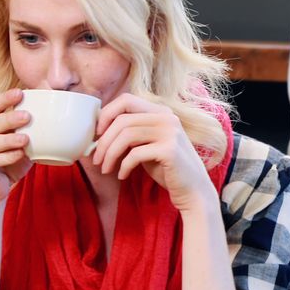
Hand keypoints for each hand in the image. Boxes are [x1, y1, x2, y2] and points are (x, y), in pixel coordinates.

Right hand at [0, 88, 32, 205]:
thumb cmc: (8, 161)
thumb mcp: (17, 143)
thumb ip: (25, 130)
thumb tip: (51, 118)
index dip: (5, 99)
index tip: (20, 93)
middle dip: (10, 119)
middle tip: (27, 117)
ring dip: (9, 140)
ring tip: (26, 139)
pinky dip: (6, 157)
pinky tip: (19, 154)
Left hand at [91, 93, 215, 214]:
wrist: (193, 190)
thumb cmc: (166, 168)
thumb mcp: (148, 144)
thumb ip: (131, 133)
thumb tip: (98, 131)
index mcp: (160, 111)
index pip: (126, 100)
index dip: (106, 114)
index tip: (96, 135)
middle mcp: (167, 117)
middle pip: (122, 119)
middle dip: (103, 141)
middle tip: (96, 159)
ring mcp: (170, 132)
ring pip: (126, 135)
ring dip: (110, 154)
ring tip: (105, 169)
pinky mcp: (169, 150)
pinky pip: (135, 154)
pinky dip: (123, 166)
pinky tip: (122, 175)